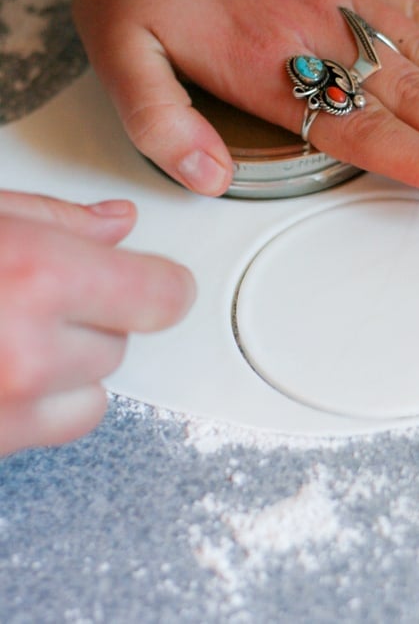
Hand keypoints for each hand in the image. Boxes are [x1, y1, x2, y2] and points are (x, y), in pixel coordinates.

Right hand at [0, 191, 194, 455]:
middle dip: (89, 319)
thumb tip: (115, 226)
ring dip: (63, 372)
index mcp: (34, 277)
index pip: (160, 297)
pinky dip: (29, 409)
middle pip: (120, 344)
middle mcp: (27, 354)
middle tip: (31, 297)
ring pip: (90, 398)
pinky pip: (44, 435)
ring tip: (3, 337)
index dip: (164, 286)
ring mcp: (10, 415)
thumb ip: (54, 219)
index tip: (166, 284)